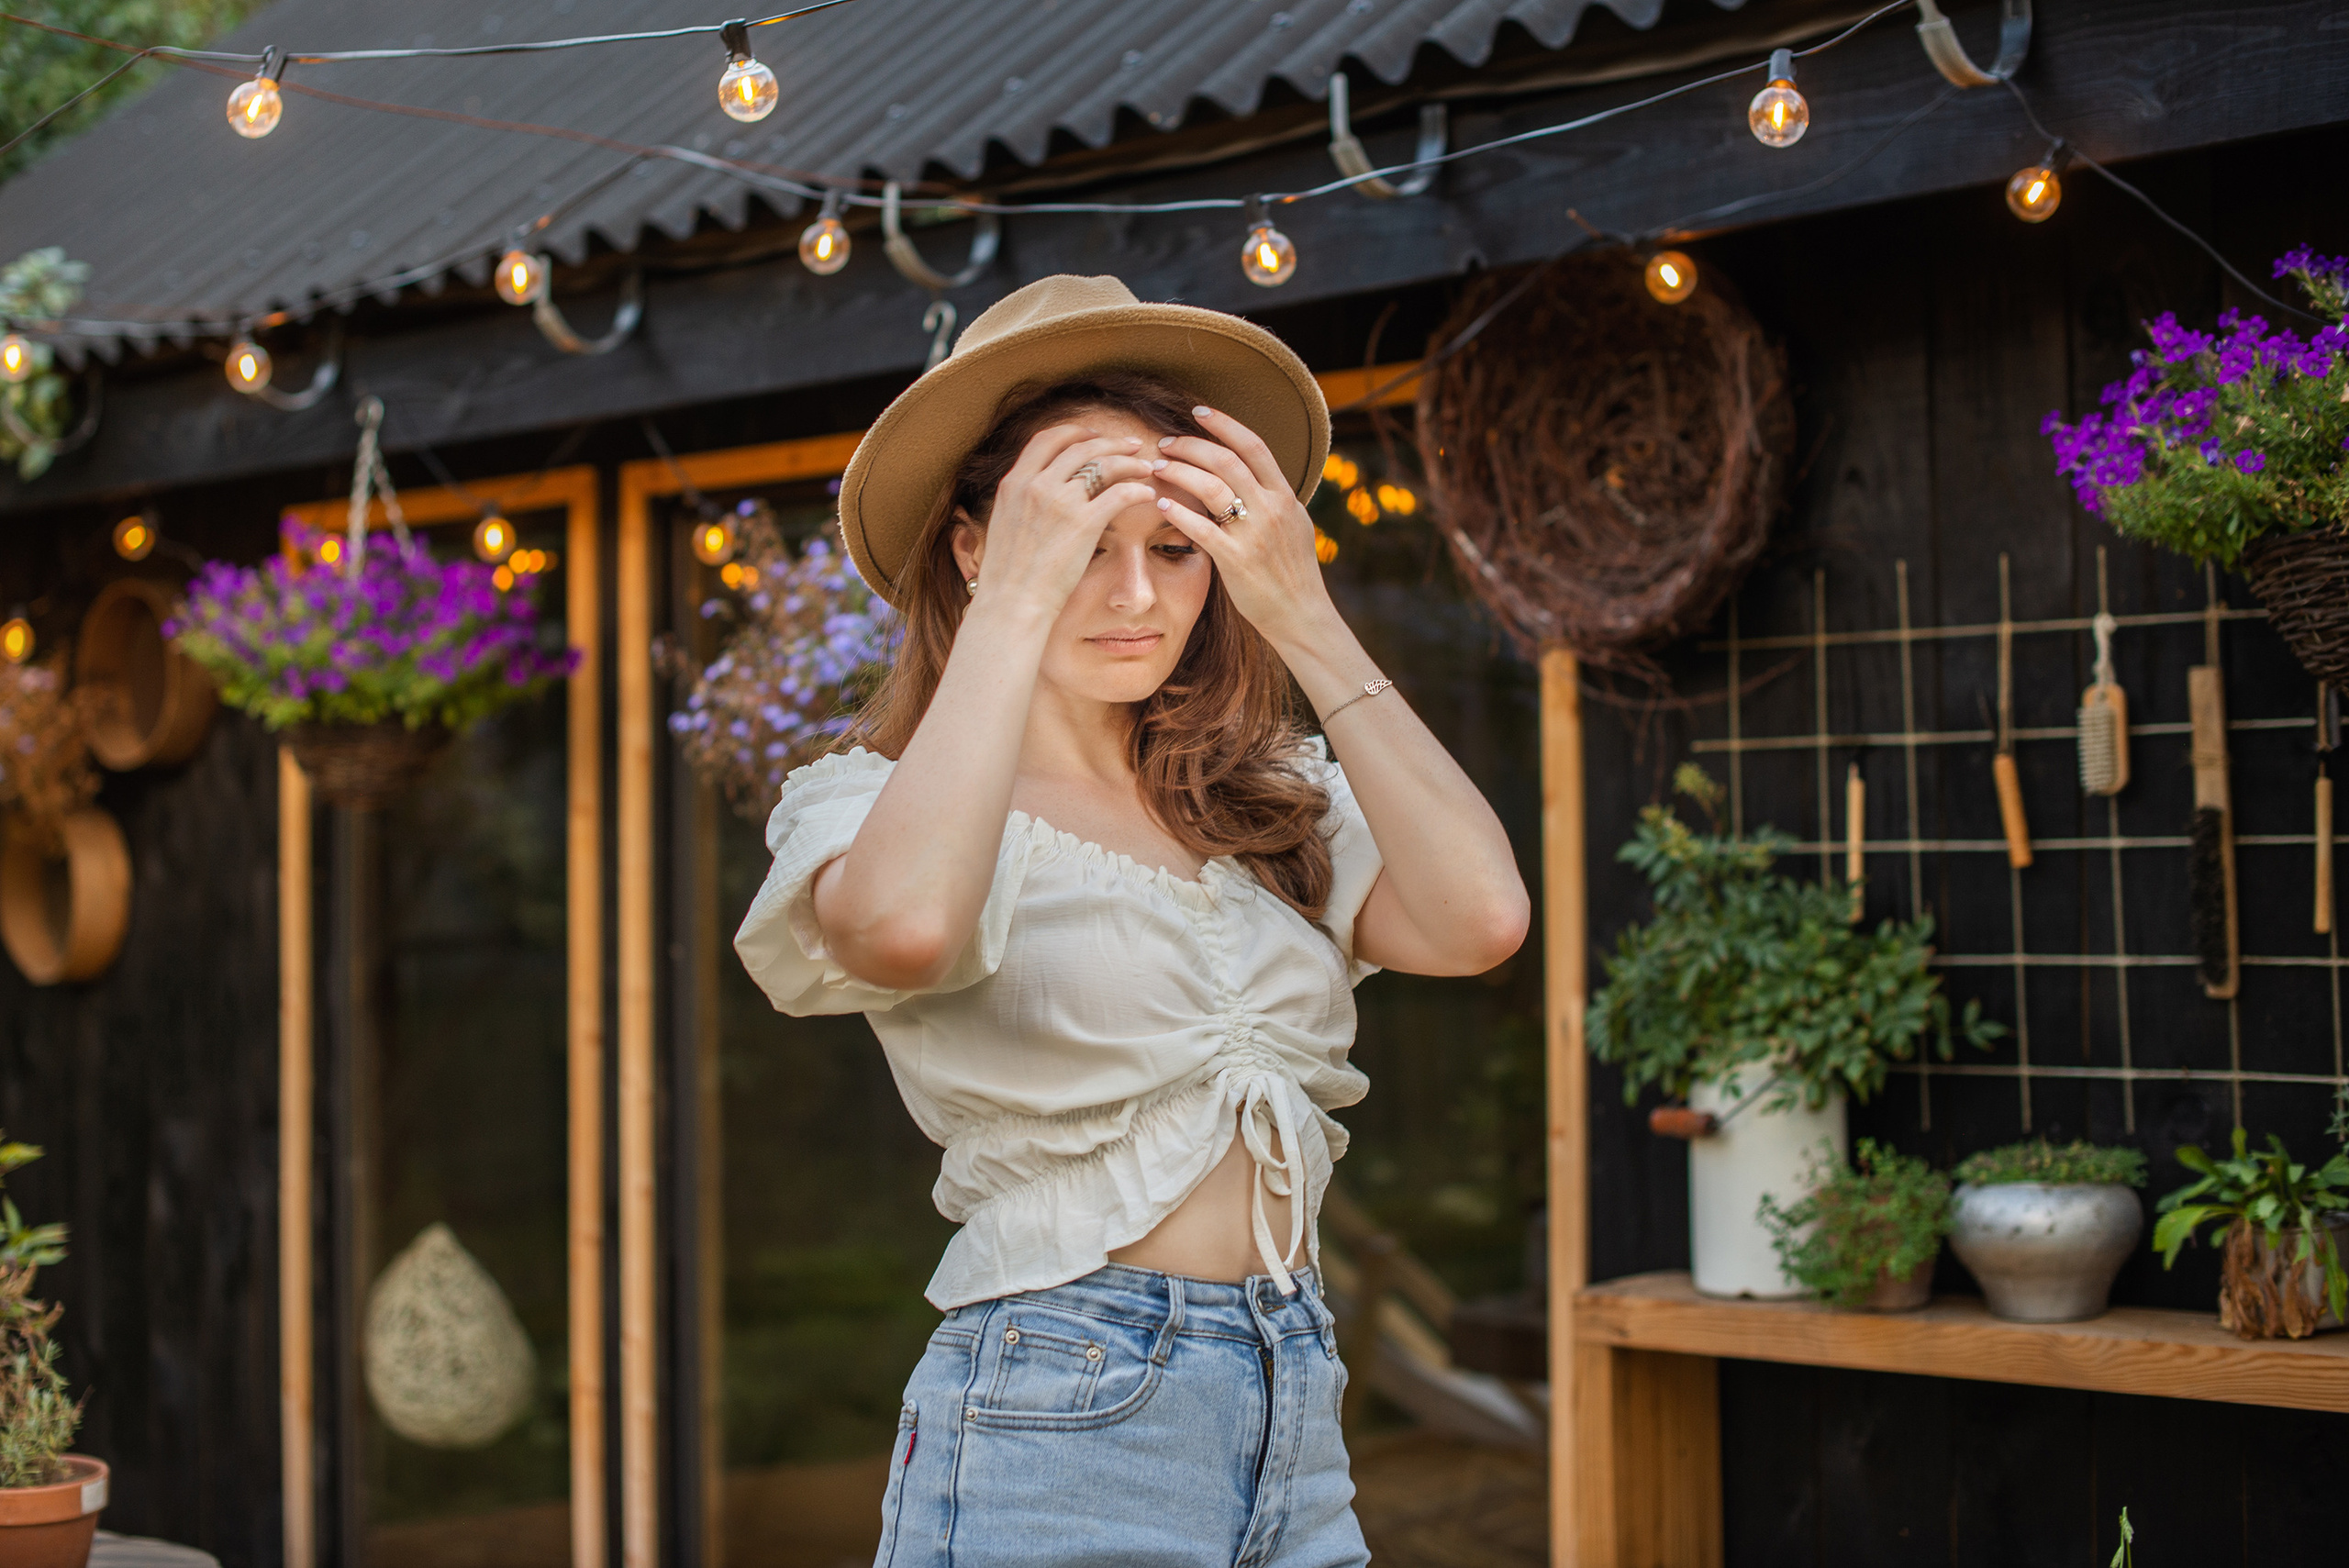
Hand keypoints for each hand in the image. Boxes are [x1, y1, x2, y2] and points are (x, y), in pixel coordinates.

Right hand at [968, 424, 1159, 616]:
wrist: (1011, 603)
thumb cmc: (1008, 575)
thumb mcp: (1003, 524)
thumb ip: (1020, 501)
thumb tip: (1035, 493)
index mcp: (1014, 482)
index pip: (1047, 439)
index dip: (1075, 432)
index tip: (1093, 436)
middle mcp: (1036, 484)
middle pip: (1081, 446)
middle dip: (1112, 442)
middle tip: (1132, 445)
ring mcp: (1060, 501)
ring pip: (1105, 464)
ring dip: (1130, 462)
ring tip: (1146, 467)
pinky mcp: (1084, 522)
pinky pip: (1120, 494)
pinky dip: (1137, 490)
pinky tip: (1147, 496)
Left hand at [1149, 406, 1335, 643]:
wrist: (1302, 615)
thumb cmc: (1292, 573)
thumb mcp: (1293, 526)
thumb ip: (1272, 499)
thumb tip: (1251, 476)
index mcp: (1285, 497)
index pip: (1254, 446)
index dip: (1225, 424)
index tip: (1199, 412)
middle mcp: (1272, 509)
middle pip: (1226, 461)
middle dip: (1191, 445)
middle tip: (1165, 443)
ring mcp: (1254, 534)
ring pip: (1211, 488)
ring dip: (1179, 472)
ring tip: (1158, 467)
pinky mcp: (1237, 560)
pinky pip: (1201, 528)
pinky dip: (1178, 512)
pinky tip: (1161, 503)